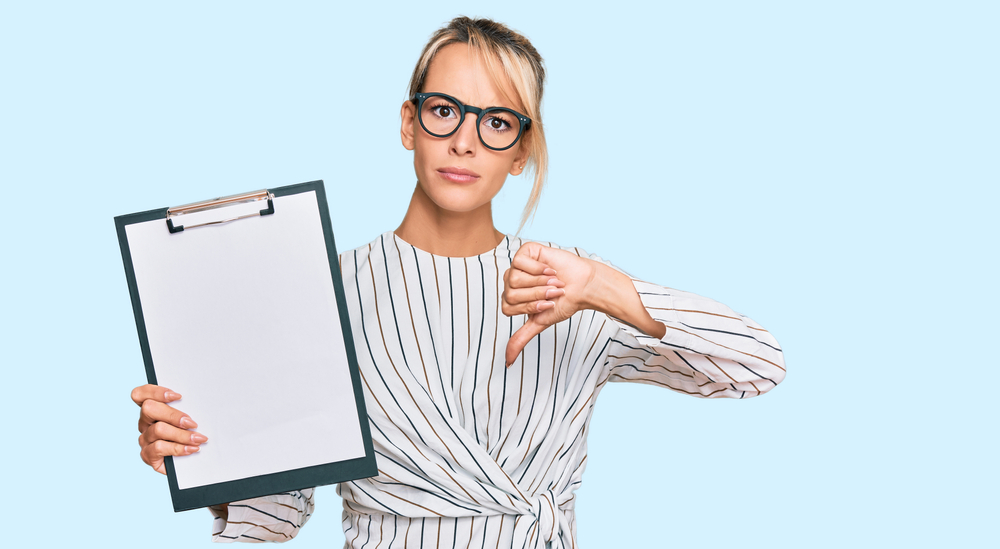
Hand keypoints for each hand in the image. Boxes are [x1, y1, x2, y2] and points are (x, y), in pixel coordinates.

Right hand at [131, 384, 206, 474]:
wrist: (191, 462)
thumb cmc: (191, 434)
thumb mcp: (188, 419)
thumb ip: (187, 409)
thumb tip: (200, 401)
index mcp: (152, 409)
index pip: (140, 394)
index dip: (155, 392)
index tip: (178, 396)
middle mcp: (145, 422)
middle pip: (149, 408)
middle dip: (173, 414)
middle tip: (192, 423)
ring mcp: (145, 439)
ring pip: (158, 430)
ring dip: (182, 434)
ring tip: (198, 439)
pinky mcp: (147, 455)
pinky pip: (159, 448)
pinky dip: (178, 448)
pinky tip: (191, 449)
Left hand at [502, 242, 599, 365]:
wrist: (582, 286)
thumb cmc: (563, 302)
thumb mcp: (540, 322)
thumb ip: (521, 338)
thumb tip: (507, 362)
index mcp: (512, 298)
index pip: (508, 307)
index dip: (530, 307)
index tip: (547, 305)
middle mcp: (511, 282)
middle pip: (511, 293)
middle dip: (536, 295)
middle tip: (553, 292)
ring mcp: (517, 266)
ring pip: (514, 278)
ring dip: (540, 282)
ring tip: (554, 280)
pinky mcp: (525, 252)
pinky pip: (521, 262)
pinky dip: (539, 268)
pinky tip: (550, 269)